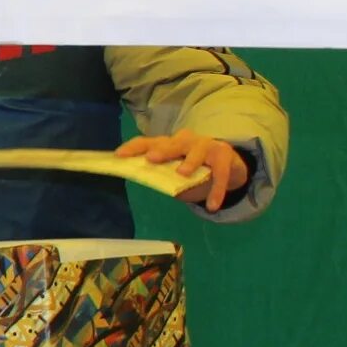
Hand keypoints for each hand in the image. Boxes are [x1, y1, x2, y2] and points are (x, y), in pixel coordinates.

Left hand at [117, 130, 247, 210]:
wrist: (228, 165)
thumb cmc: (193, 168)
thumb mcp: (173, 171)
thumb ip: (158, 174)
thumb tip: (138, 179)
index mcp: (169, 144)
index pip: (148, 142)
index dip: (134, 148)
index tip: (119, 155)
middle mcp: (186, 140)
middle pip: (173, 143)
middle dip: (162, 150)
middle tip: (151, 158)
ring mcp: (206, 145)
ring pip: (197, 151)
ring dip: (190, 161)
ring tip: (183, 173)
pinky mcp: (224, 155)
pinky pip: (220, 173)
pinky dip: (217, 190)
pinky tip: (212, 205)